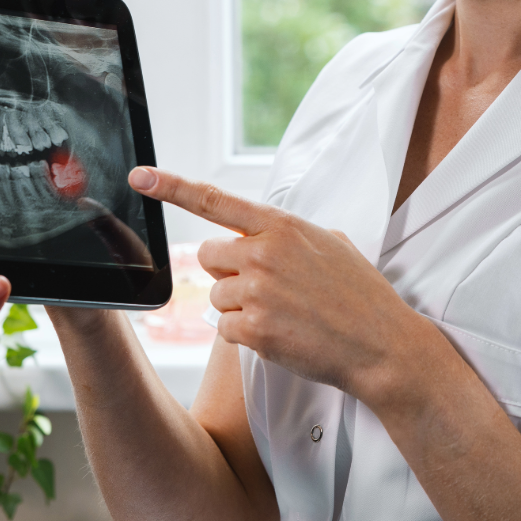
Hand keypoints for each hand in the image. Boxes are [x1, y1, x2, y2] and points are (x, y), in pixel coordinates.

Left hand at [128, 167, 432, 404]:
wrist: (380, 343)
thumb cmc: (361, 294)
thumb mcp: (332, 243)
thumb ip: (289, 235)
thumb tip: (261, 237)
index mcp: (282, 226)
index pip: (215, 201)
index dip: (172, 187)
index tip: (140, 177)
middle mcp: (264, 254)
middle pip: (208, 257)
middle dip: (227, 271)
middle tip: (264, 285)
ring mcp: (256, 292)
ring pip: (216, 297)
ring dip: (239, 307)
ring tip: (282, 312)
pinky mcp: (253, 330)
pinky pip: (225, 329)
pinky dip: (245, 334)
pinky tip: (280, 333)